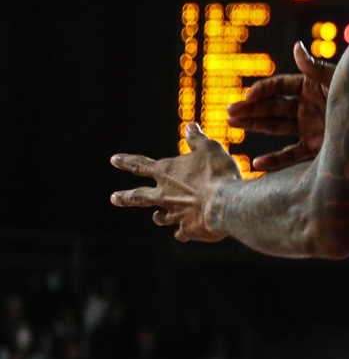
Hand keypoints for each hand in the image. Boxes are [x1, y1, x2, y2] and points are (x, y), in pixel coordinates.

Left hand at [109, 124, 239, 241]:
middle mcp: (164, 194)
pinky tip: (186, 232)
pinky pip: (181, 231)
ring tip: (157, 217)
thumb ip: (197, 140)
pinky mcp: (186, 229)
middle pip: (138, 197)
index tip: (114, 159)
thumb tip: (190, 127)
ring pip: (160, 216)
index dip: (127, 161)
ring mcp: (173, 214)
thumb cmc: (217, 172)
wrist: (225, 203)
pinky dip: (183, 231)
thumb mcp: (210, 149)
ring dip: (159, 216)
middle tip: (114, 198)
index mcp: (166, 172)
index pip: (140, 165)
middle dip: (125, 197)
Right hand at [227, 43, 335, 171]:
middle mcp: (308, 106)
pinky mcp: (316, 148)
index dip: (262, 91)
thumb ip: (316, 68)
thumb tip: (296, 45)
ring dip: (255, 125)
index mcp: (312, 86)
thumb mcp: (338, 82)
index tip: (247, 98)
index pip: (280, 86)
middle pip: (273, 106)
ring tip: (232, 124)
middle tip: (229, 113)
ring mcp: (310, 127)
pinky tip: (257, 163)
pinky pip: (291, 154)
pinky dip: (275, 160)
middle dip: (251, 108)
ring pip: (276, 127)